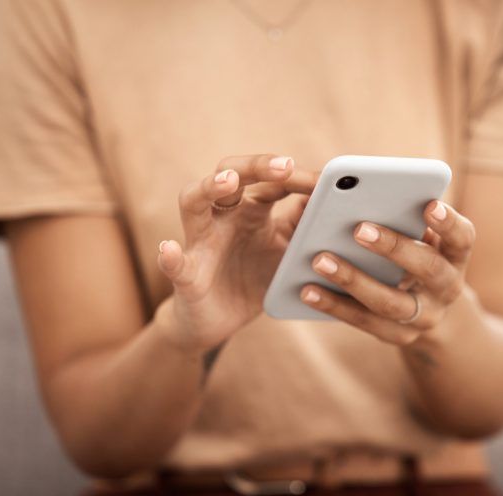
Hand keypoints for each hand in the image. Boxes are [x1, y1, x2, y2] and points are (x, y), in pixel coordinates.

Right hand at [157, 154, 316, 352]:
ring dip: (209, 188)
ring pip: (194, 203)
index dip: (293, 175)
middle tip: (284, 166)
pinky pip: (176, 263)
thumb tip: (333, 198)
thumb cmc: (252, 278)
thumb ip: (302, 224)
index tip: (323, 178)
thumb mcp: (285, 250)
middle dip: (256, 166)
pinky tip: (169, 249)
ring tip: (226, 182)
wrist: (219, 322)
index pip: (268, 179)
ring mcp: (201, 242)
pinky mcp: (187, 275)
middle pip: (229, 175)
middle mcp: (222, 216)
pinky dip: (170, 256)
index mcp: (250, 209)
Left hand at [299, 201, 474, 346]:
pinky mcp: (397, 336)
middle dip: (394, 248)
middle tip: (359, 228)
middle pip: (427, 269)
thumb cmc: (413, 253)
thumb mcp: (418, 235)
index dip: (449, 223)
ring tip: (320, 260)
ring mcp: (424, 317)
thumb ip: (400, 216)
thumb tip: (354, 193)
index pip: (462, 238)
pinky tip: (307, 291)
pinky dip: (334, 305)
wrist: (426, 308)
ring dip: (353, 280)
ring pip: (390, 303)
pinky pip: (363, 322)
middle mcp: (447, 288)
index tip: (430, 204)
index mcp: (455, 255)